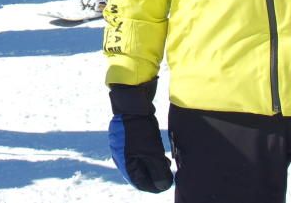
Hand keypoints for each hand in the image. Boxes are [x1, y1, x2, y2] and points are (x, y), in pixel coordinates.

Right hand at [108, 78, 172, 192]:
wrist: (132, 104)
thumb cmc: (141, 129)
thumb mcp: (152, 153)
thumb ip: (158, 172)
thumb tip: (164, 186)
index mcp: (124, 164)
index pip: (140, 183)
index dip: (155, 186)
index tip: (168, 183)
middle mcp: (121, 157)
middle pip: (141, 173)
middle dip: (156, 174)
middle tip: (169, 171)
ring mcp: (124, 146)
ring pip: (141, 161)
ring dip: (154, 164)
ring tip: (166, 162)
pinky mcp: (128, 137)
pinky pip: (140, 151)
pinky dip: (150, 154)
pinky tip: (159, 151)